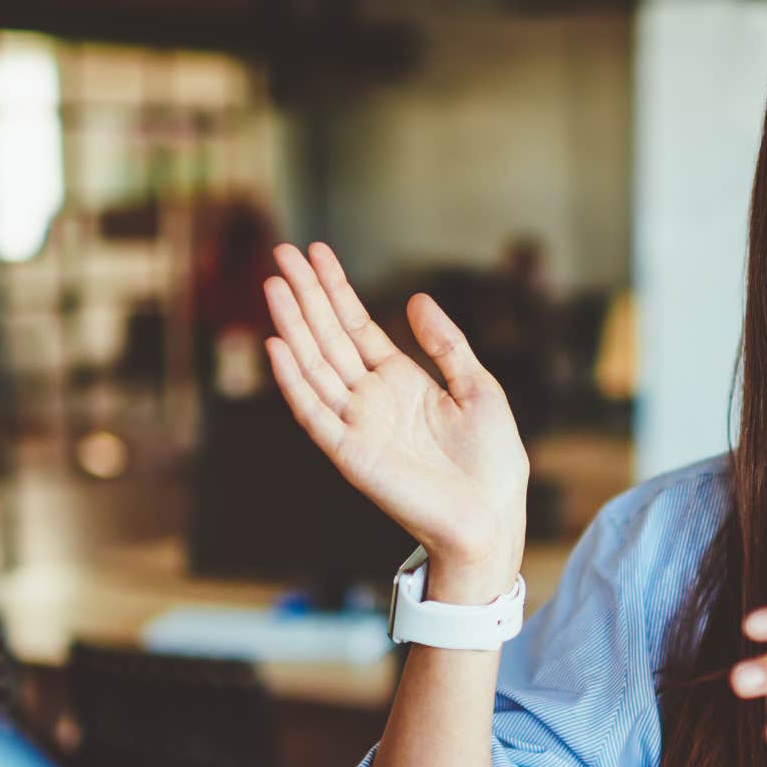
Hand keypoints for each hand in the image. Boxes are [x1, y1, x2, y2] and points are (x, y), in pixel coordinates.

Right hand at [264, 242, 527, 589]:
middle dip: (306, 295)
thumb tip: (415, 298)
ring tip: (274, 284)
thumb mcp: (478, 387)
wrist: (493, 515)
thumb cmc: (492, 459)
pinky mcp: (350, 453)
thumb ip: (446, 344)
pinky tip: (278, 344)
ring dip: (293, 326)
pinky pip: (314, 412)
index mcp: (401, 381)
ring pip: (315, 366)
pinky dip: (294, 380)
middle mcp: (372, 399)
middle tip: (282, 251)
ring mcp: (357, 424)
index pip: (356, 326)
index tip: (316, 252)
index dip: (335, 289)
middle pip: (328, 337)